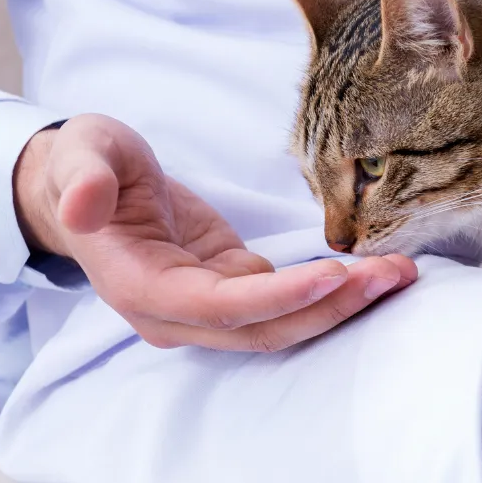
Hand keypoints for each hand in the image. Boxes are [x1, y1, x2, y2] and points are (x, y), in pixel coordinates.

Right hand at [13, 114, 416, 351]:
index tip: (333, 276)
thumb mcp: (81, 154)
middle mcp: (178, 314)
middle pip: (264, 328)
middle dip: (331, 306)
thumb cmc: (85, 168)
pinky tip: (375, 271)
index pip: (219, 306)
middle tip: (393, 276)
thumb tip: (82, 205)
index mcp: (141, 288)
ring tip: (400, 275)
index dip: (276, 298)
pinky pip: (288, 302)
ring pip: (283, 323)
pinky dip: (331, 290)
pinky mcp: (233, 288)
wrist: (88, 189)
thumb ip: (82, 178)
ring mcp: (209, 308)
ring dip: (342, 304)